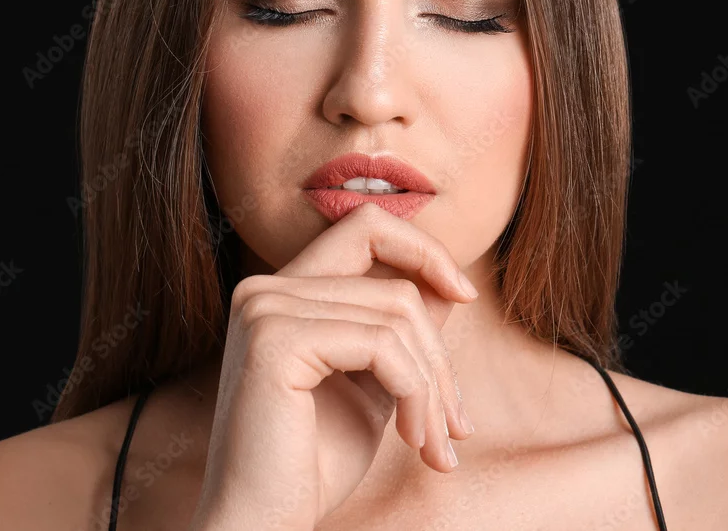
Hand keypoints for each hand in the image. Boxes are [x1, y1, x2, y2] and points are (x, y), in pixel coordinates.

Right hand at [189, 203, 477, 529]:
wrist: (263, 525)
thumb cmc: (314, 463)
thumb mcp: (374, 385)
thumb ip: (400, 331)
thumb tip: (449, 285)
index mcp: (282, 292)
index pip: (365, 227)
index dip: (423, 250)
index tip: (464, 296)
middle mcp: (264, 288)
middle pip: (393, 278)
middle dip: (439, 350)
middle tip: (456, 422)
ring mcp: (264, 308)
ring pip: (397, 313)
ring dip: (434, 387)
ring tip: (435, 444)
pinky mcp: (274, 340)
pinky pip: (381, 346)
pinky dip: (415, 394)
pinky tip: (413, 442)